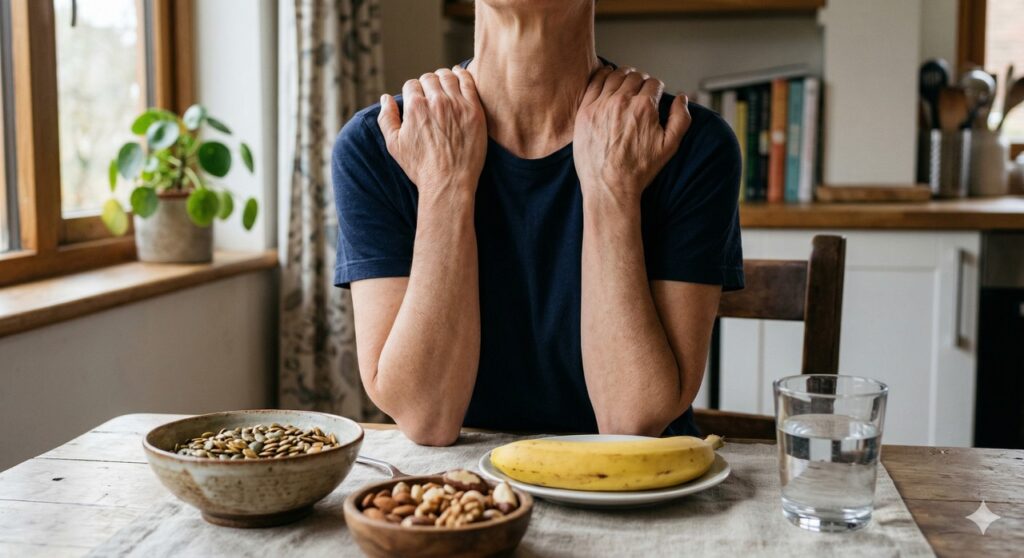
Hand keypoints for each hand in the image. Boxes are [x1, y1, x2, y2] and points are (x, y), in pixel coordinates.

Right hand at [378, 66, 486, 197]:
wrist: (449, 182)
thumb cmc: (420, 167)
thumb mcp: (394, 145)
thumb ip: (386, 118)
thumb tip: (385, 98)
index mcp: (414, 107)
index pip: (411, 84)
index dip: (413, 91)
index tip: (418, 98)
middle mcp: (435, 101)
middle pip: (429, 78)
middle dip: (428, 84)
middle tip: (431, 93)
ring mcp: (457, 104)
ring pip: (448, 76)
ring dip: (444, 77)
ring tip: (445, 84)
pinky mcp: (474, 110)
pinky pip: (468, 82)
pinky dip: (462, 75)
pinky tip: (460, 76)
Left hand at [573, 66, 690, 204]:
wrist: (609, 186)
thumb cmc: (639, 169)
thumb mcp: (670, 147)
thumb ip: (681, 119)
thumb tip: (682, 98)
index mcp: (644, 107)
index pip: (654, 83)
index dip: (656, 88)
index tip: (654, 94)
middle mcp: (622, 101)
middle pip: (634, 77)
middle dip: (640, 80)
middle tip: (640, 88)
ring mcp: (601, 105)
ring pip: (614, 76)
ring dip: (622, 76)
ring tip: (625, 81)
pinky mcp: (585, 111)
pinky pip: (594, 83)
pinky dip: (602, 75)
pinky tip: (606, 77)